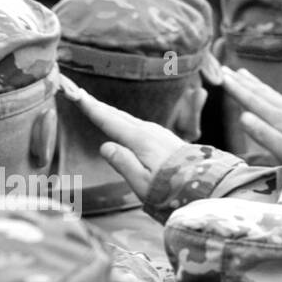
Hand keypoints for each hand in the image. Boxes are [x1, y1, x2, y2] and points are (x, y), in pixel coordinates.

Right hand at [58, 75, 185, 196]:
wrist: (210, 189)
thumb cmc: (175, 191)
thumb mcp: (143, 184)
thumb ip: (123, 163)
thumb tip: (105, 146)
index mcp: (140, 140)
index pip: (108, 119)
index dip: (88, 106)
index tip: (71, 90)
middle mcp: (150, 131)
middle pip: (117, 115)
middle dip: (95, 104)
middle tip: (76, 91)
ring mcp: (161, 134)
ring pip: (129, 119)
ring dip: (110, 112)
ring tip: (94, 106)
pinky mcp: (168, 141)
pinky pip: (139, 126)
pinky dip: (125, 121)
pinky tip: (123, 125)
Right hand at [222, 66, 281, 162]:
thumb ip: (264, 133)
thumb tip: (242, 116)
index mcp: (279, 118)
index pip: (252, 100)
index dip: (236, 89)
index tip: (221, 76)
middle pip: (260, 93)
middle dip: (242, 82)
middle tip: (226, 69)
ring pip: (271, 94)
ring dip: (255, 84)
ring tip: (243, 73)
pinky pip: (281, 99)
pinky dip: (270, 92)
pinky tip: (271, 95)